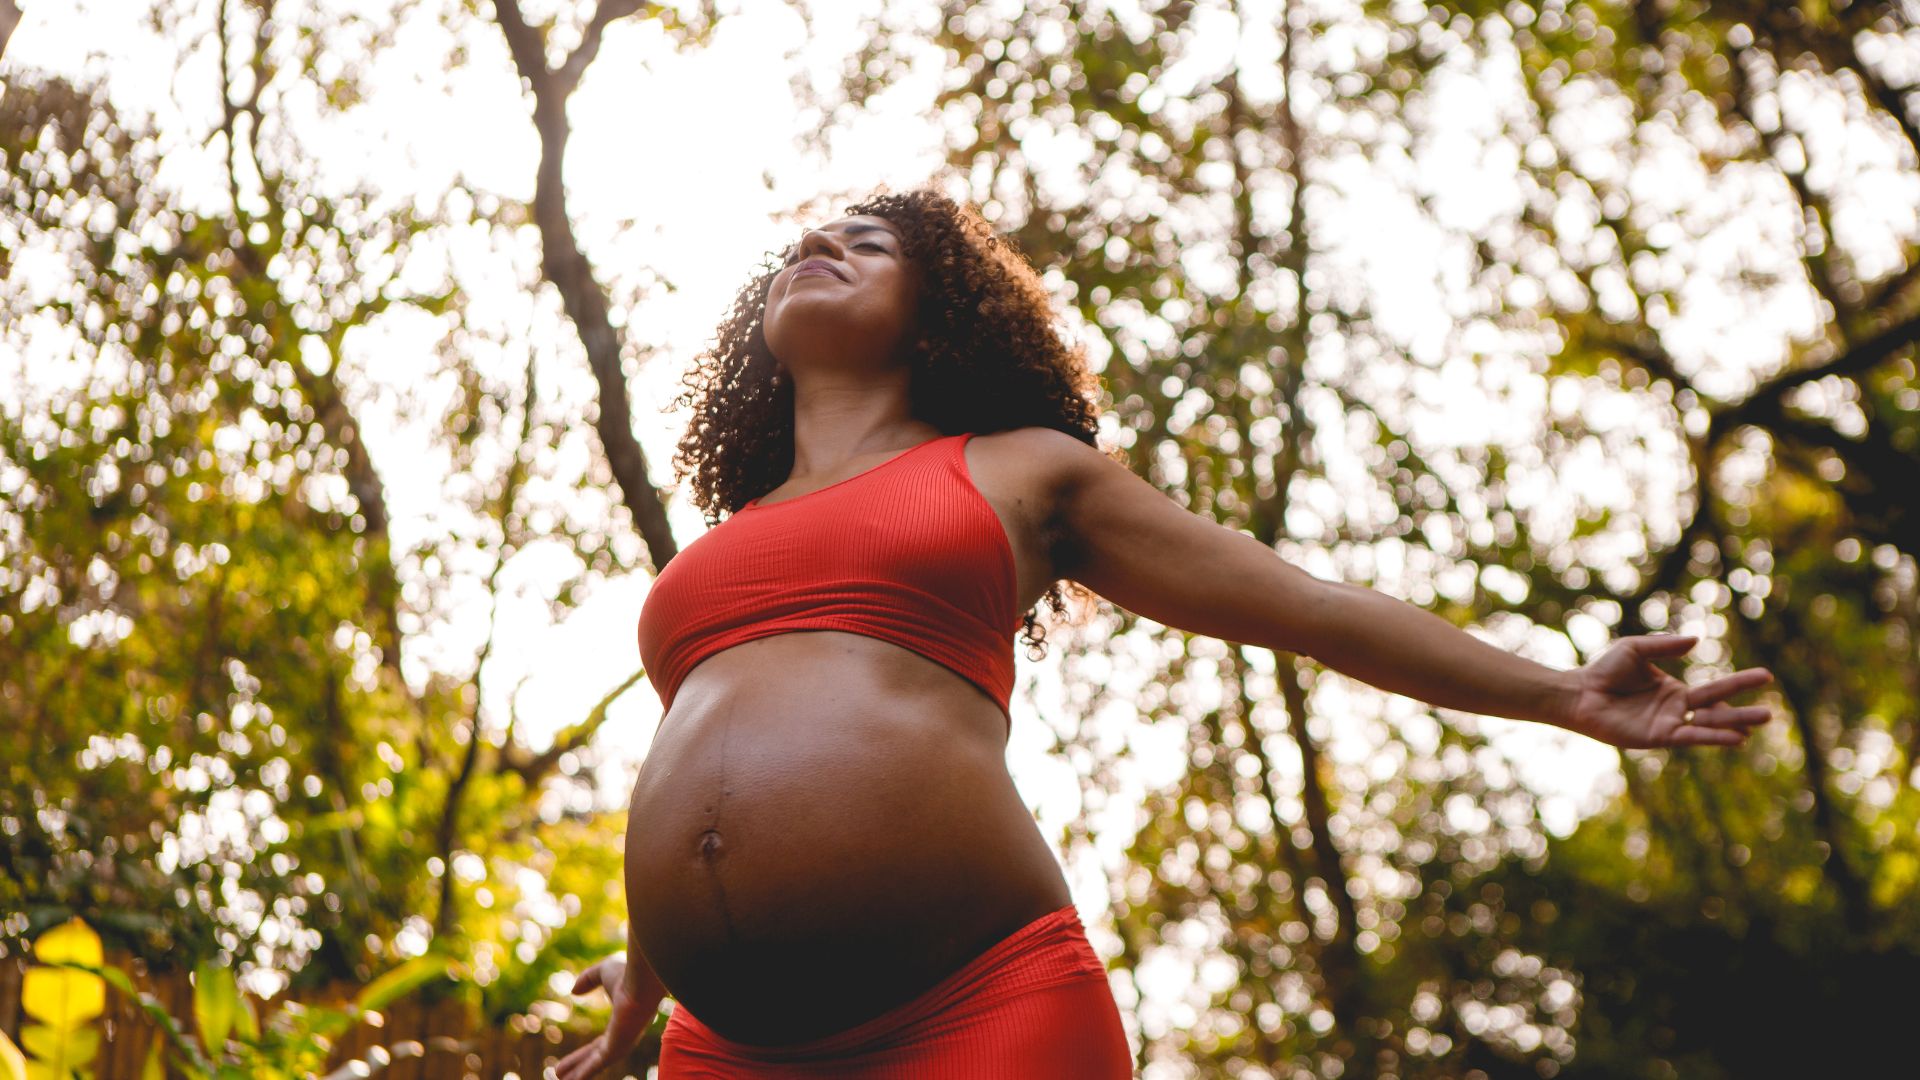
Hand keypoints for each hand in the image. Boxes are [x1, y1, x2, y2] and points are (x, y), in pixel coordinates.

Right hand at [555, 955, 665, 1079]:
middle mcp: (623, 1037)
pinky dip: (583, 1073)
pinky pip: (595, 1064)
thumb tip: (574, 991)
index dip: (584, 1054)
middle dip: (579, 1066)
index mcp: (623, 1022)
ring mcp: (621, 1044)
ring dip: (578, 1074)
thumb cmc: (629, 973)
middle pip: (596, 1057)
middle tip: (560, 1076)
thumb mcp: (604, 972)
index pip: (600, 1044)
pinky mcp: (617, 1048)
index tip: (570, 1061)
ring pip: (595, 1064)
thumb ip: (589, 979)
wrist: (643, 980)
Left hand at [1564, 633, 1774, 748]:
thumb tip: (1696, 640)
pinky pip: (1689, 736)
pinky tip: (1733, 737)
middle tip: (1772, 713)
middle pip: (1717, 711)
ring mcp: (1668, 725)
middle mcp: (1676, 711)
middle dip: (1743, 712)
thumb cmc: (1604, 671)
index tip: (1767, 676)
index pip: (1715, 690)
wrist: (1579, 692)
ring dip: (1733, 726)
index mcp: (1675, 692)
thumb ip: (1665, 645)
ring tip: (1760, 723)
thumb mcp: (1636, 649)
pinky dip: (1711, 736)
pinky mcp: (1656, 736)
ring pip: (1707, 726)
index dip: (1738, 685)